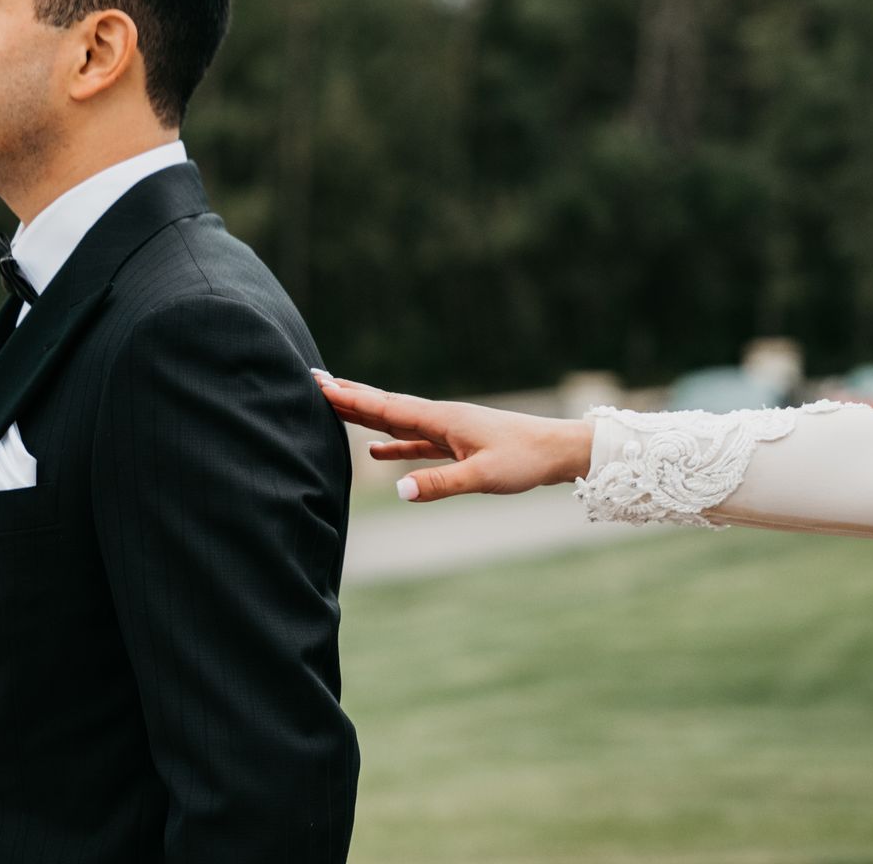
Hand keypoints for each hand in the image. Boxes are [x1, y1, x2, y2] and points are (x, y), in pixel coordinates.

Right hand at [310, 370, 593, 501]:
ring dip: (367, 414)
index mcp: (441, 419)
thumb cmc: (524, 460)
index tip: (319, 384)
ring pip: (397, 421)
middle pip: (384, 406)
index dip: (350, 398)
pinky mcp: (457, 444)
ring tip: (337, 407)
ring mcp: (447, 430)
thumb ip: (439, 483)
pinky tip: (376, 451)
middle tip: (315, 382)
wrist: (558, 450)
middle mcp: (439, 418)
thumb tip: (398, 490)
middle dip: (350, 396)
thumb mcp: (482, 476)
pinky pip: (414, 441)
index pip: (385, 407)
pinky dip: (392, 442)